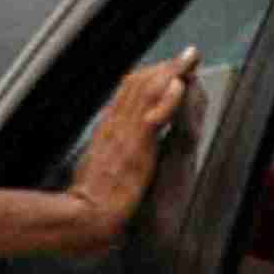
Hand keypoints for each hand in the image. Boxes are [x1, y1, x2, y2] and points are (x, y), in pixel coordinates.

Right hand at [65, 47, 199, 253]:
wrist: (82, 218)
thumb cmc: (87, 202)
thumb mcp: (92, 170)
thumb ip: (101, 156)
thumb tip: (102, 152)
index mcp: (107, 132)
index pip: (128, 94)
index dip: (150, 77)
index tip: (169, 67)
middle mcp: (114, 126)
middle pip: (139, 86)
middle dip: (166, 68)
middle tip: (189, 54)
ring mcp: (124, 135)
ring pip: (147, 94)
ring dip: (171, 73)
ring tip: (191, 58)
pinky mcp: (135, 150)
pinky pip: (153, 117)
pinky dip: (167, 99)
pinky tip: (181, 85)